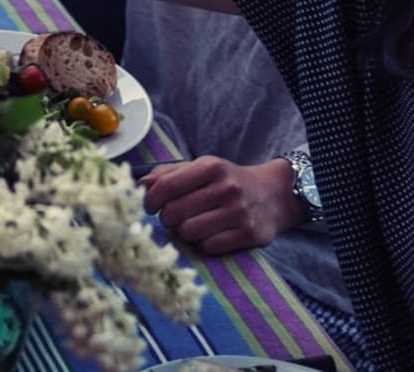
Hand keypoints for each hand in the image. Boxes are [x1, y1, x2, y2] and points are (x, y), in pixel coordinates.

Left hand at [142, 155, 304, 254]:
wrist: (273, 195)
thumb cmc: (227, 181)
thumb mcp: (201, 168)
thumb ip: (168, 174)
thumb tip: (141, 184)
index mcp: (211, 166)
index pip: (166, 186)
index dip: (150, 199)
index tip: (149, 206)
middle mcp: (226, 187)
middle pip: (175, 212)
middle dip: (167, 218)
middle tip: (172, 217)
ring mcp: (239, 212)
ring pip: (189, 232)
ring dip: (184, 232)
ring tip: (190, 225)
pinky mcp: (249, 235)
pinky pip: (209, 247)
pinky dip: (203, 244)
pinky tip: (209, 234)